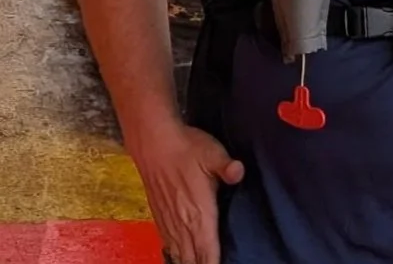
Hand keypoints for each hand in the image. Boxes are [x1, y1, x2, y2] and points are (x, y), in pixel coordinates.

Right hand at [129, 121, 244, 263]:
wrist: (153, 142)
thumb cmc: (186, 148)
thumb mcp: (212, 153)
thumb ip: (227, 167)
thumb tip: (239, 172)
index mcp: (200, 214)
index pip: (208, 251)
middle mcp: (183, 223)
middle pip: (193, 258)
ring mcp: (169, 221)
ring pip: (180, 254)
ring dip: (189, 262)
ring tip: (199, 263)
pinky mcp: (159, 215)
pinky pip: (168, 244)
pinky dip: (176, 254)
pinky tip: (180, 256)